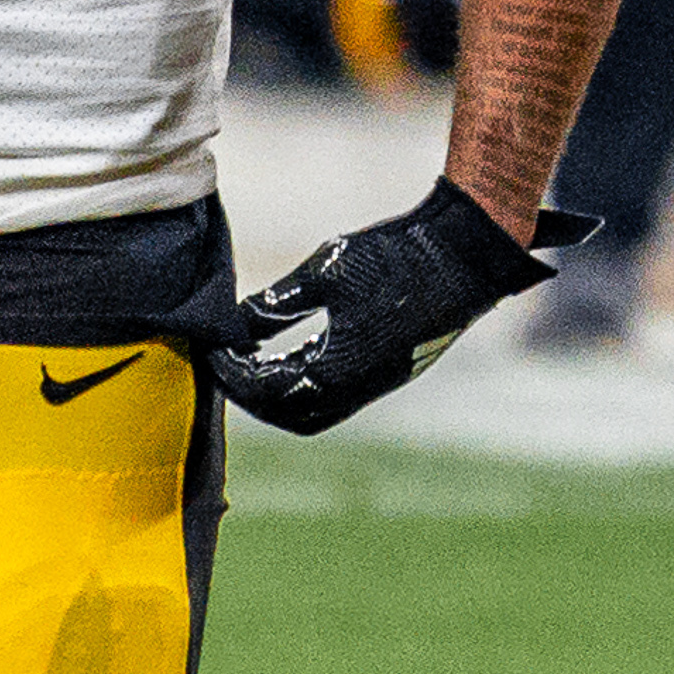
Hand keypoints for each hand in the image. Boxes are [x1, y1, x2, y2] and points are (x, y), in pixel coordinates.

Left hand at [199, 181, 581, 434]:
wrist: (463, 256)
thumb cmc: (395, 258)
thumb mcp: (325, 272)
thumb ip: (275, 303)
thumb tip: (233, 322)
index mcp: (338, 372)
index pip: (265, 392)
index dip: (231, 374)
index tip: (210, 351)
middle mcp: (358, 390)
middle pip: (288, 417)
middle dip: (251, 396)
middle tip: (226, 364)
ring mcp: (377, 384)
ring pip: (314, 412)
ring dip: (278, 396)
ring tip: (251, 361)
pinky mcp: (389, 372)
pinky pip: (337, 396)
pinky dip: (305, 384)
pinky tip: (289, 353)